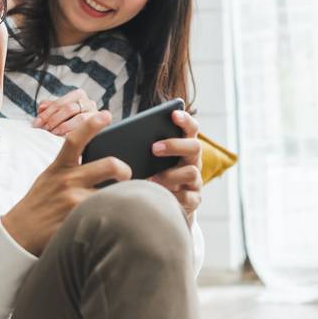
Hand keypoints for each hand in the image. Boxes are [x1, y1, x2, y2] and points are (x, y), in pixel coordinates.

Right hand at [2, 111, 130, 255]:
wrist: (19, 233)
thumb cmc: (39, 202)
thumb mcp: (49, 177)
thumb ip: (69, 167)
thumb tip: (98, 157)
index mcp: (59, 167)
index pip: (75, 139)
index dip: (91, 124)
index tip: (106, 114)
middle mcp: (67, 181)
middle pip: (109, 165)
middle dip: (125, 169)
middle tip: (127, 175)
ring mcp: (73, 202)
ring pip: (112, 193)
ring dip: (121, 196)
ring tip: (124, 201)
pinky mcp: (78, 221)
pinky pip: (104, 213)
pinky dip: (113, 214)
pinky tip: (114, 218)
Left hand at [31, 89, 97, 135]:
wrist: (76, 144)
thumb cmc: (64, 123)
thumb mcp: (55, 114)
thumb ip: (48, 108)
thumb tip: (41, 107)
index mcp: (78, 95)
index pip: (61, 102)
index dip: (47, 113)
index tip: (36, 123)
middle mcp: (89, 103)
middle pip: (70, 109)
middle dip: (55, 119)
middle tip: (45, 129)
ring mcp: (96, 115)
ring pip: (81, 119)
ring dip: (64, 127)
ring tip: (54, 133)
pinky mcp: (101, 127)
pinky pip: (89, 131)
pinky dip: (75, 134)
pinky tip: (65, 139)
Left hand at [149, 110, 202, 226]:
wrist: (162, 204)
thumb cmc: (152, 173)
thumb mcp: (150, 159)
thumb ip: (145, 146)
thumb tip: (122, 137)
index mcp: (184, 146)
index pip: (191, 128)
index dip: (185, 120)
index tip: (173, 114)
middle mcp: (193, 161)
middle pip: (195, 147)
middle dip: (174, 145)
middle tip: (154, 148)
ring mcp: (195, 180)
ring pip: (192, 172)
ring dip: (170, 175)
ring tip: (151, 178)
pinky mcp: (194, 199)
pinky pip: (188, 197)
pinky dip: (172, 196)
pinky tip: (159, 196)